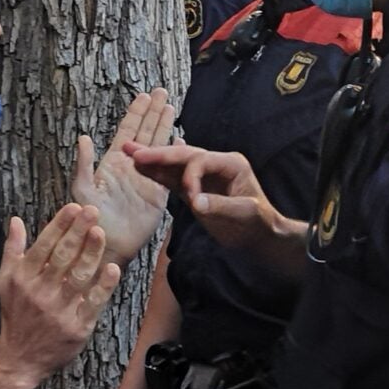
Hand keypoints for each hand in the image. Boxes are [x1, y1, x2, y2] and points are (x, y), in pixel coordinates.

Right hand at [0, 204, 121, 380]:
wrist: (20, 358)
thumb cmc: (16, 314)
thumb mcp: (7, 281)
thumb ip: (12, 249)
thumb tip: (14, 220)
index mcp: (23, 278)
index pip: (44, 245)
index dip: (60, 225)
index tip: (74, 207)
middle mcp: (40, 292)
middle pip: (62, 257)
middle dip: (78, 232)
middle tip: (92, 211)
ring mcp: (59, 310)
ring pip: (78, 277)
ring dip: (91, 253)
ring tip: (101, 233)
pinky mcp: (77, 327)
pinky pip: (93, 303)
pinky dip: (103, 286)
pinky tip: (113, 268)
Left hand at [73, 89, 175, 265]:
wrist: (108, 246)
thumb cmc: (91, 220)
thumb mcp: (83, 191)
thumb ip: (84, 165)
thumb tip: (83, 138)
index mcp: (113, 163)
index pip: (128, 131)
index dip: (136, 113)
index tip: (144, 96)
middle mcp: (131, 167)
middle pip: (145, 133)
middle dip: (153, 112)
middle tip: (162, 92)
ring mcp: (146, 179)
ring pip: (159, 147)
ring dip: (165, 127)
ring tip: (171, 107)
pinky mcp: (158, 195)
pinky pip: (170, 170)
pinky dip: (176, 155)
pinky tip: (181, 140)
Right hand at [126, 143, 302, 267]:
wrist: (259, 237)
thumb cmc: (258, 225)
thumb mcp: (245, 215)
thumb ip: (221, 206)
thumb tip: (195, 202)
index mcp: (231, 164)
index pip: (201, 160)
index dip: (191, 176)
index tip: (191, 200)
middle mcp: (216, 165)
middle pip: (184, 155)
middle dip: (159, 155)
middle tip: (135, 152)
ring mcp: (204, 175)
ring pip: (175, 165)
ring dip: (153, 160)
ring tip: (129, 152)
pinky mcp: (195, 188)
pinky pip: (174, 179)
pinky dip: (158, 175)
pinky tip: (140, 168)